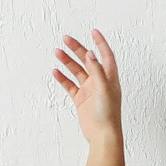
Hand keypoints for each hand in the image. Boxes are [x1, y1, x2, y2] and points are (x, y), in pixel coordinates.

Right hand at [51, 26, 124, 165]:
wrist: (102, 135)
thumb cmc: (108, 114)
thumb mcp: (104, 89)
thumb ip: (97, 70)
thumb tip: (91, 53)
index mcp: (109, 77)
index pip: (105, 55)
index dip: (100, 42)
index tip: (93, 31)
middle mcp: (100, 81)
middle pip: (88, 60)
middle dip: (77, 48)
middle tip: (66, 38)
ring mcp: (90, 90)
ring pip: (77, 71)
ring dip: (67, 61)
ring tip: (57, 52)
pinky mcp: (81, 100)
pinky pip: (70, 86)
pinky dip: (63, 78)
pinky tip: (55, 71)